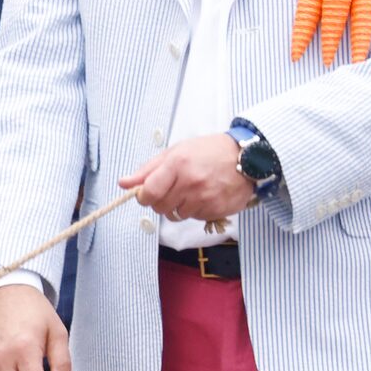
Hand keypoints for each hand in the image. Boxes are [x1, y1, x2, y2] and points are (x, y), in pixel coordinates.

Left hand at [120, 134, 254, 225]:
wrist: (247, 157)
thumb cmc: (208, 152)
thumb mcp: (175, 152)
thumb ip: (147, 170)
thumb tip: (123, 183)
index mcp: (177, 165)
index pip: (149, 192)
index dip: (143, 196)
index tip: (147, 193)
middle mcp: (191, 183)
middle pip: (160, 207)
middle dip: (161, 202)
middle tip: (173, 190)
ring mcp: (205, 198)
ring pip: (177, 215)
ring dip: (180, 207)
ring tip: (192, 191)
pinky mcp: (217, 210)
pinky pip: (196, 218)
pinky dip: (196, 210)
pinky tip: (206, 196)